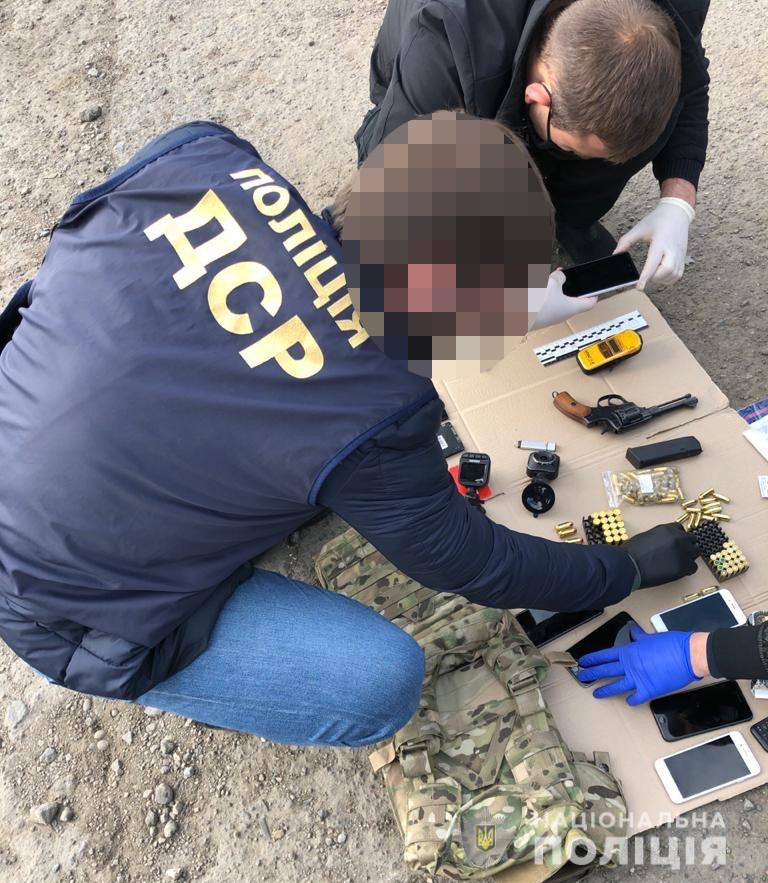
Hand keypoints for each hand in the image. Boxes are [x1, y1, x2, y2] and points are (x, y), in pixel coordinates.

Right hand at [528, 269, 596, 330]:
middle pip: (572, 301)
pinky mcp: (540, 317)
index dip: (594, 294)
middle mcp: (563, 315)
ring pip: (558, 303)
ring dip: (556, 292)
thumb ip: (559, 277)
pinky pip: (546, 305)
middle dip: (570, 289)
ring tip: (550, 281)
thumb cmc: (539, 305)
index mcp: (572, 308)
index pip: (590, 303)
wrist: (519, 317)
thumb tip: (560, 276)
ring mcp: (551, 317)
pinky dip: (545, 297)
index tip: (596, 289)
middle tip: (567, 279)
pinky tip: (538, 290)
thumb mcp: (552, 282)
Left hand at [577, 624, 699, 704]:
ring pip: (616, 686)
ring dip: (604, 690)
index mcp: (629, 652)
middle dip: (591, 674)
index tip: (584, 661)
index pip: (605, 655)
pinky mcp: (649, 690)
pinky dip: (631, 700)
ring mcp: (638, 679)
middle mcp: (630, 666)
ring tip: (595, 693)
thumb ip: (638, 636)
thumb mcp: (651, 637)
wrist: (688, 656)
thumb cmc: (672, 644)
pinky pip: (635, 698)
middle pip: (605, 671)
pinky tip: (627, 702)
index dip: (592, 659)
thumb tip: (633, 631)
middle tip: (582, 676)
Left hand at [614, 198, 693, 289]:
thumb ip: (625, 242)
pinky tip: (660, 275)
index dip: (646, 276)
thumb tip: (615, 254)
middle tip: (644, 276)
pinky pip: (677, 275)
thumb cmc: (658, 220)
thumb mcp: (639, 228)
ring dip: (661, 280)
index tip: (639, 287)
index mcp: (661, 242)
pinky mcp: (683, 258)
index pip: (654, 262)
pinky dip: (668, 279)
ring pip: (673, 275)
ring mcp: (680, 254)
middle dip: (654, 278)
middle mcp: (672, 249)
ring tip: (652, 275)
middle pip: (666, 271)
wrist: (677, 212)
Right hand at [623, 523, 698, 587]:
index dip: (679, 536)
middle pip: (692, 539)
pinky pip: (693, 568)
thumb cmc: (631, 553)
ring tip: (678, 563)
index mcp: (667, 529)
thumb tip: (664, 544)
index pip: (681, 529)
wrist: (628, 565)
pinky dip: (687, 570)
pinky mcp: (683, 566)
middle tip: (679, 554)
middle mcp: (677, 538)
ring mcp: (682, 552)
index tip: (676, 543)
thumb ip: (660, 538)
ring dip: (689, 557)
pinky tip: (677, 571)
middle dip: (687, 546)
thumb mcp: (646, 537)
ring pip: (695, 553)